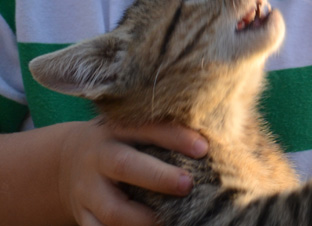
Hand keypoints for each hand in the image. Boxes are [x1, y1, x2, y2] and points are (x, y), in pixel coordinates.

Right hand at [58, 119, 208, 225]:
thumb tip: (212, 142)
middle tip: (188, 184)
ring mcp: (88, 188)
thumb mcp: (133, 127)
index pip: (148, 129)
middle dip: (158, 177)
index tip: (203, 149)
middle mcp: (100, 155)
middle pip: (126, 165)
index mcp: (118, 127)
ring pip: (112, 208)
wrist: (66, 159)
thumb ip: (164, 132)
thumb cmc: (121, 141)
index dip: (176, 138)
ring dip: (142, 218)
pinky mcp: (82, 214)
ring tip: (168, 222)